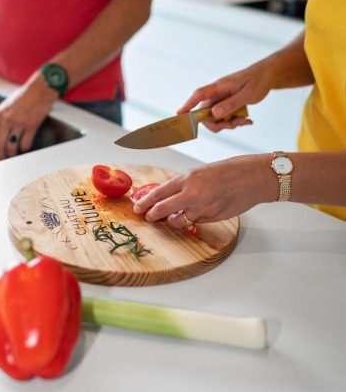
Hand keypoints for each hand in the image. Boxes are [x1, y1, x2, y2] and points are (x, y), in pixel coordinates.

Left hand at [0, 72, 56, 162]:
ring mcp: (19, 122)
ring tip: (13, 156)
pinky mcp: (31, 125)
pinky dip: (24, 149)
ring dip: (11, 155)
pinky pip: (25, 144)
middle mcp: (6, 119)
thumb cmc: (23, 98)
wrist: (39, 90)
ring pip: (10, 147)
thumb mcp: (5, 108)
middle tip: (2, 161)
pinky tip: (24, 146)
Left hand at [132, 155, 277, 226]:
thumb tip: (167, 197)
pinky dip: (194, 218)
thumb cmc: (228, 171)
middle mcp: (193, 194)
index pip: (159, 193)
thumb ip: (184, 185)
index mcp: (188, 179)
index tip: (137, 207)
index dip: (146, 202)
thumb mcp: (201, 172)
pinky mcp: (213, 217)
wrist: (253, 177)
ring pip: (180, 220)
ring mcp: (204, 208)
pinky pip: (197, 221)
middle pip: (163, 210)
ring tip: (175, 215)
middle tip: (148, 217)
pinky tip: (199, 211)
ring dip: (175, 219)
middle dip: (153, 215)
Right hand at [176, 61, 275, 131]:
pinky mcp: (227, 104)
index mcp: (220, 87)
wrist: (268, 75)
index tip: (180, 114)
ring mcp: (222, 99)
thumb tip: (214, 114)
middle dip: (217, 124)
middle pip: (206, 113)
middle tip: (233, 124)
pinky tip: (246, 120)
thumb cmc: (259, 80)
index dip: (188, 104)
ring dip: (228, 124)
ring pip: (215, 118)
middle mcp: (217, 93)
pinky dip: (234, 122)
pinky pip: (224, 117)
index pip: (199, 95)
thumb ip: (231, 104)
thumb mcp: (248, 94)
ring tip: (244, 121)